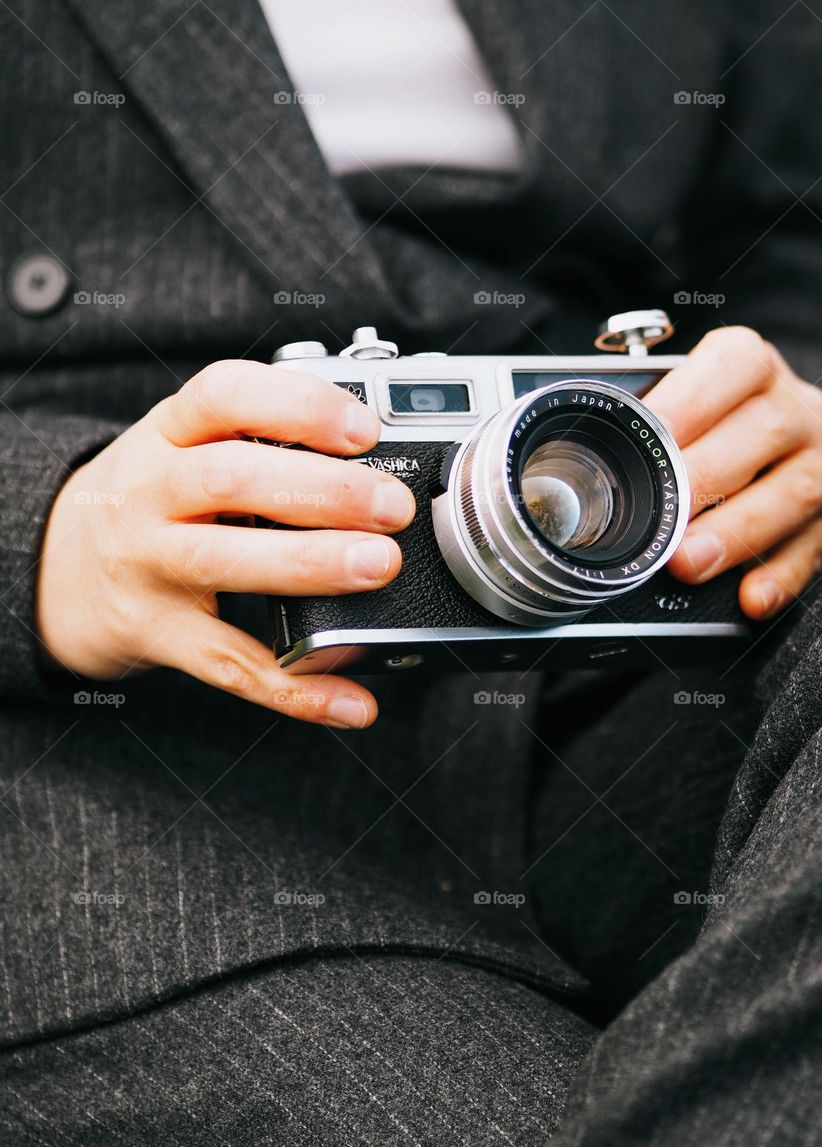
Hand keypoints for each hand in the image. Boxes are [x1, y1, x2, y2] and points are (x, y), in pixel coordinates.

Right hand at [36, 361, 415, 727]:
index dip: (297, 405)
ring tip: (379, 565)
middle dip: (323, 489)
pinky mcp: (156, 632)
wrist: (55, 567)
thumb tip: (381, 459)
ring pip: (224, 560)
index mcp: (168, 433)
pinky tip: (350, 702)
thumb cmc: (151, 500)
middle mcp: (149, 492)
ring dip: (310, 562)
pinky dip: (296, 688)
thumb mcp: (184, 449)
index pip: (224, 396)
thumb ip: (260, 443)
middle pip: (230, 478)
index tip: (361, 428)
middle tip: (391, 506)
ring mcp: (147, 564)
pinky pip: (229, 663)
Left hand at [644, 326, 821, 619]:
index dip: (685, 406)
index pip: (729, 367)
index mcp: (751, 365)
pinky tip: (751, 598)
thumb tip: (584, 458)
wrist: (781, 434)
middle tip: (662, 524)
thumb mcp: (681, 400)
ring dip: (739, 534)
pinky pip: (815, 547)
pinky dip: (781, 577)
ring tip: (691, 564)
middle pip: (764, 433)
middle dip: (707, 483)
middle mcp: (797, 406)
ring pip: (796, 493)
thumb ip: (647, 422)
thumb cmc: (710, 422)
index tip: (645, 445)